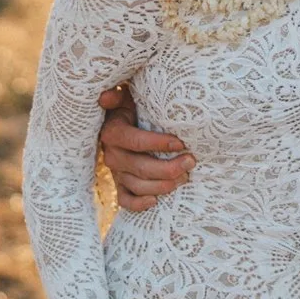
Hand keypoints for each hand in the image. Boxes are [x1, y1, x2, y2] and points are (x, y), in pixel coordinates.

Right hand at [98, 86, 192, 211]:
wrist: (118, 123)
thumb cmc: (130, 107)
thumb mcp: (124, 96)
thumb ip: (117, 94)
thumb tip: (108, 96)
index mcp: (113, 133)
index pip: (137, 142)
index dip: (159, 144)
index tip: (181, 143)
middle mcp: (112, 155)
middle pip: (142, 167)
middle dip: (169, 167)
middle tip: (191, 161)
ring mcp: (116, 172)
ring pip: (138, 186)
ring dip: (162, 185)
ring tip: (184, 178)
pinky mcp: (120, 184)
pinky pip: (126, 200)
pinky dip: (139, 204)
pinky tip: (156, 200)